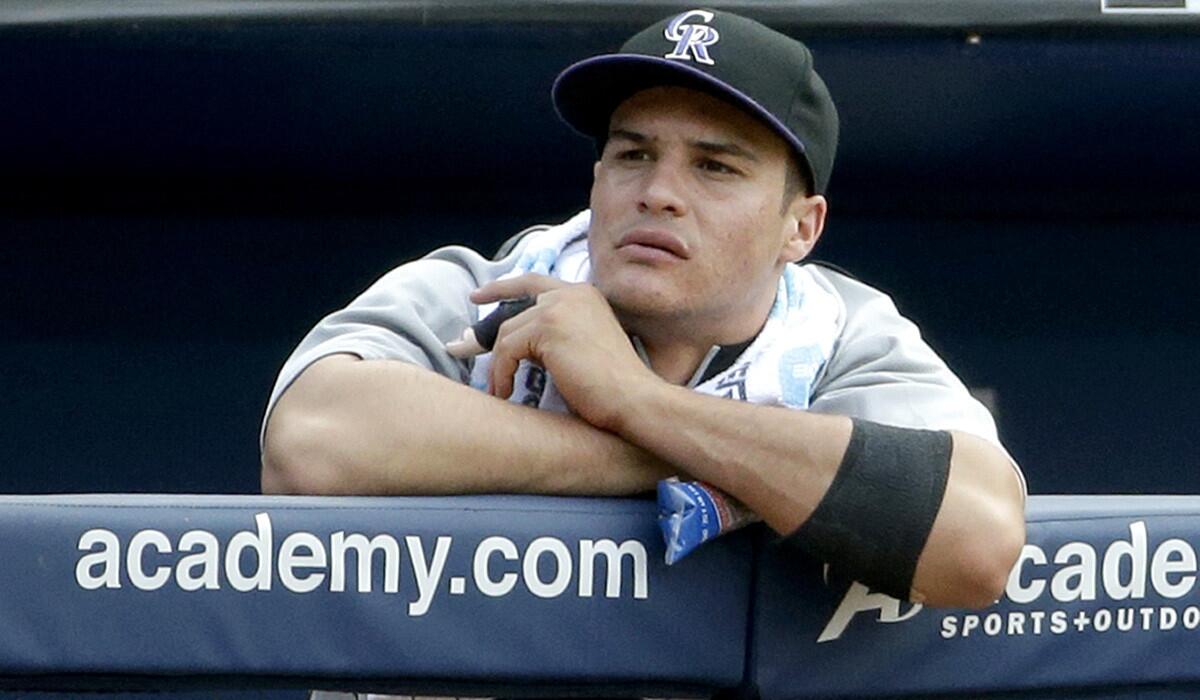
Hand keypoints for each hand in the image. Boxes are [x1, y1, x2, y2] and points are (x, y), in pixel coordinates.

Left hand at [471, 274, 660, 431]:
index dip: (503, 289)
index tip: (478, 297)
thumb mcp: (580, 350)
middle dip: (483, 331)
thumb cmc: (611, 387)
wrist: (633, 399)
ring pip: (506, 333)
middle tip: (457, 345)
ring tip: (499, 390)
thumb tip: (509, 340)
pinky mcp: (548, 327)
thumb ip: (553, 336)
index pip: (533, 282)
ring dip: (498, 366)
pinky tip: (505, 393)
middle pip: (512, 308)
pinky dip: (501, 373)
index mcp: (583, 295)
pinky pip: (507, 349)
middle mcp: (570, 293)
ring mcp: (559, 307)